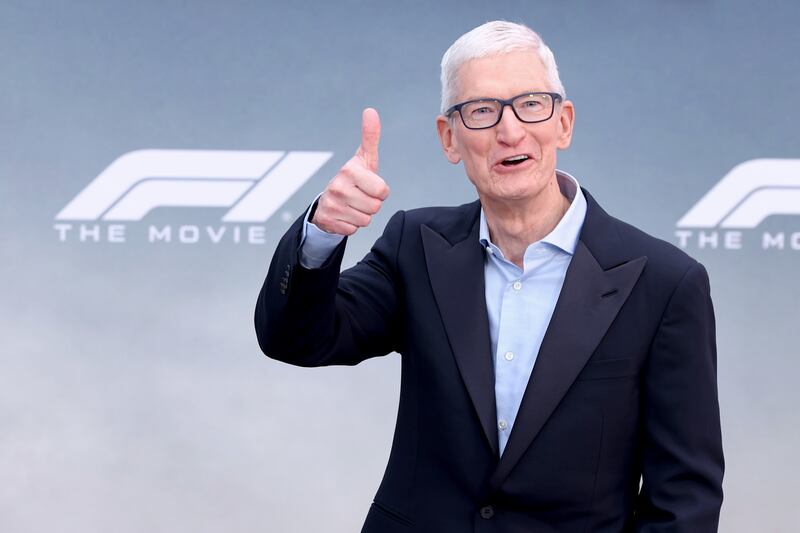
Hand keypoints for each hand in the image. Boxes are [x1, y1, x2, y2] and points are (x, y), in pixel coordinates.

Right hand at [311, 108, 388, 234]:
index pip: (382, 191)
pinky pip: (353, 230)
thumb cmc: (353, 178)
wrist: (327, 201)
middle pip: (375, 207)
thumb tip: (371, 110)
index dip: (380, 191)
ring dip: (362, 215)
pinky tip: (344, 215)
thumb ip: (370, 136)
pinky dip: (351, 225)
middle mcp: (338, 186)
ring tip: (352, 205)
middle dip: (371, 204)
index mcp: (349, 170)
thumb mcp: (364, 158)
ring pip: (366, 220)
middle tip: (359, 196)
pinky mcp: (328, 221)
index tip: (369, 185)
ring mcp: (331, 205)